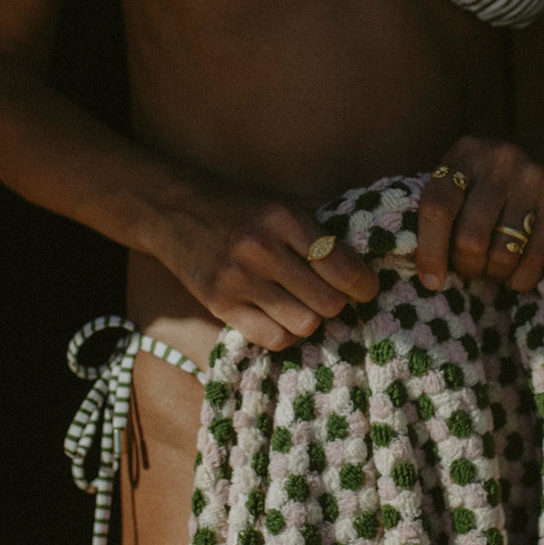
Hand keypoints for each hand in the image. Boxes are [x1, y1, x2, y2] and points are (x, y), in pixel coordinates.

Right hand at [147, 180, 379, 349]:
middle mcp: (261, 249)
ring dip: (312, 319)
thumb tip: (367, 265)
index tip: (365, 289)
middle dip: (337, 303)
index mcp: (284, 218)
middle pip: (328, 303)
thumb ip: (320, 232)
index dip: (363, 285)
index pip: (341, 267)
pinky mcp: (219, 304)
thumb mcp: (282, 205)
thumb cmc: (240, 209)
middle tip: (331, 296)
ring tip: (305, 305)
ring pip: (304, 325)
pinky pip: (273, 339)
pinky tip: (282, 317)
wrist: (174, 211)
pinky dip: (285, 333)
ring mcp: (238, 280)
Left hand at [416, 134, 543, 292]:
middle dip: (466, 266)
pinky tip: (515, 278)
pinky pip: (536, 255)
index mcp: (465, 153)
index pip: (437, 207)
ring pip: (503, 252)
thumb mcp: (463, 176)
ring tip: (491, 269)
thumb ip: (441, 208)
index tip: (431, 280)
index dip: (430, 250)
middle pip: (471, 238)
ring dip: (494, 273)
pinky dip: (521, 278)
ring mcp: (533, 176)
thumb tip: (418, 265)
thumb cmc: (492, 179)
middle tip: (469, 268)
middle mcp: (499, 159)